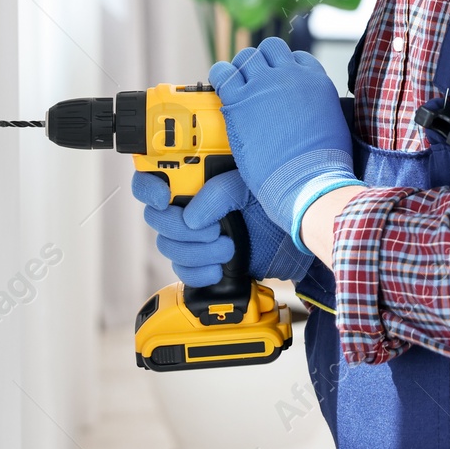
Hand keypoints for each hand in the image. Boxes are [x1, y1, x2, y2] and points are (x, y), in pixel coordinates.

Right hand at [131, 169, 311, 286]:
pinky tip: (219, 268)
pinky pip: (183, 271)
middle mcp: (192, 204)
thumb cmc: (280, 198)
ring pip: (168, 246)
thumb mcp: (249, 184)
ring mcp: (196, 233)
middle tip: (212, 230)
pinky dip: (198, 272)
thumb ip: (218, 192)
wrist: (301, 231)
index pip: (153, 176)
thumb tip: (192, 218)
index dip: (148, 186)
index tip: (163, 198)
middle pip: (156, 218)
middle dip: (180, 228)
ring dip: (195, 252)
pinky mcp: (204, 258)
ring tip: (227, 247)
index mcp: (198, 178)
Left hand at [209, 36, 365, 251]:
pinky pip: (222, 73)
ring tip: (237, 85)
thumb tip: (310, 111)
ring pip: (246, 56)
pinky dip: (220, 76)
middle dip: (262, 62)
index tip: (280, 81)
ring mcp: (264, 85)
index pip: (298, 57)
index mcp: (315, 80)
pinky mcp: (240, 100)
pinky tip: (220, 87)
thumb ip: (319, 107)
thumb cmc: (322, 163)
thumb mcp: (333, 124)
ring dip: (241, 68)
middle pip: (270, 48)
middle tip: (255, 81)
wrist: (307, 180)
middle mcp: (290, 75)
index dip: (286, 68)